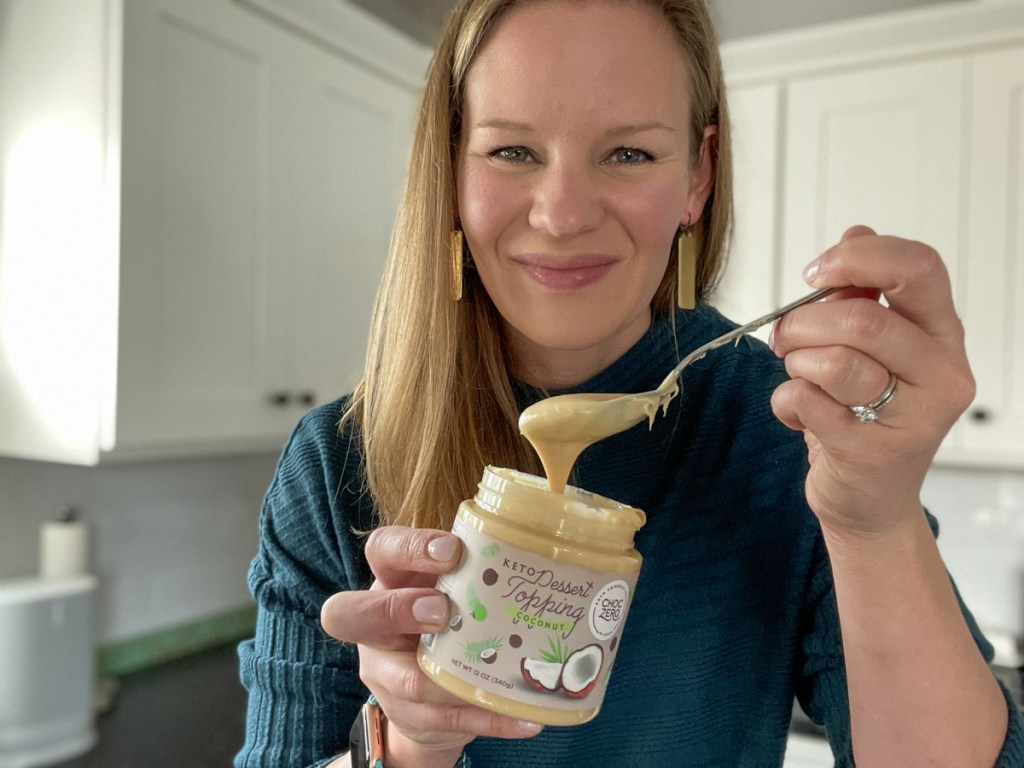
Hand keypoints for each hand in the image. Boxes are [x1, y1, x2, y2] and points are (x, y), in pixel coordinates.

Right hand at [320, 526, 543, 767]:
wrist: (426, 694)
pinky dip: (489, 719)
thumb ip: (474, 570)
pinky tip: (525, 719)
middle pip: (352, 613)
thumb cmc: (443, 619)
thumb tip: (534, 546)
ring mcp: (387, 675)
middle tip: (442, 611)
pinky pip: (448, 720)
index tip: (450, 551)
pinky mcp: (412, 714)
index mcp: (391, 580)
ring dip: (446, 681)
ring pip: (406, 681)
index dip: (409, 548)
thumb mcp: (448, 588)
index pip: (382, 550)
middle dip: (397, 610)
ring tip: (488, 677)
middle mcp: (377, 627)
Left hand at [768, 226, 974, 535]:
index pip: (919, 268)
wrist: (868, 499)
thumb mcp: (868, 348)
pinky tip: (799, 414)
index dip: (858, 258)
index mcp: (940, 334)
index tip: (816, 272)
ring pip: (834, 363)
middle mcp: (940, 373)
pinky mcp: (874, 453)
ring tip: (798, 376)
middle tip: (784, 337)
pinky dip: (786, 403)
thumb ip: (861, 293)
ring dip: (795, 364)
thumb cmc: (864, 416)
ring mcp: (913, 417)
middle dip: (803, 323)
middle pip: (862, 321)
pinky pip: (807, 402)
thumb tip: (856, 232)